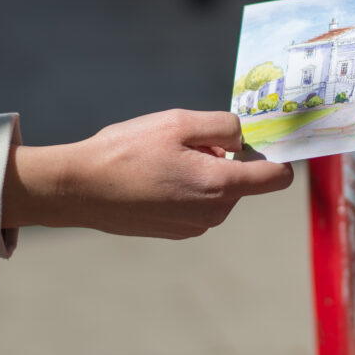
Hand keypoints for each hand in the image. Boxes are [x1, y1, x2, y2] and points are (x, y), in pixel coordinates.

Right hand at [2, 109, 292, 237]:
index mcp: (220, 187)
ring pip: (221, 189)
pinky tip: (157, 175)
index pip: (277, 177)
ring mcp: (195, 227)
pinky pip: (201, 202)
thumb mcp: (180, 122)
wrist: (77, 188)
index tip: (264, 138)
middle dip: (227, 157)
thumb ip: (224, 127)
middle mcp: (214, 214)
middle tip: (187, 143)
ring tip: (166, 158)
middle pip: (245, 179)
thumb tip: (243, 141)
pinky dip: (190, 186)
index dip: (277, 154)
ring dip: (207, 170)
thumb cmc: (127, 151)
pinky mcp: (177, 231)